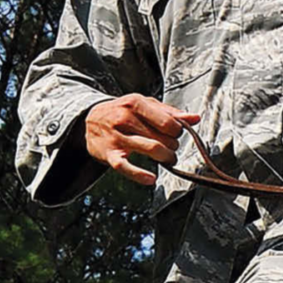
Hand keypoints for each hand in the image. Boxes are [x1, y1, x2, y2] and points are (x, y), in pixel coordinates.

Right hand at [84, 94, 199, 186]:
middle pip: (163, 137)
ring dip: (166, 158)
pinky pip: (126, 167)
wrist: (88, 121)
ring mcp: (116, 137)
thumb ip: (169, 112)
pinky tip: (151, 179)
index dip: (178, 131)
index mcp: (135, 103)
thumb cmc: (121, 112)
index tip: (175, 134)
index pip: (168, 122)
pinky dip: (140, 175)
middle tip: (171, 147)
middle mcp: (125, 119)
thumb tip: (195, 118)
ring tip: (168, 159)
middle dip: (173, 146)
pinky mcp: (110, 154)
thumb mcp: (143, 105)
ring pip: (152, 150)